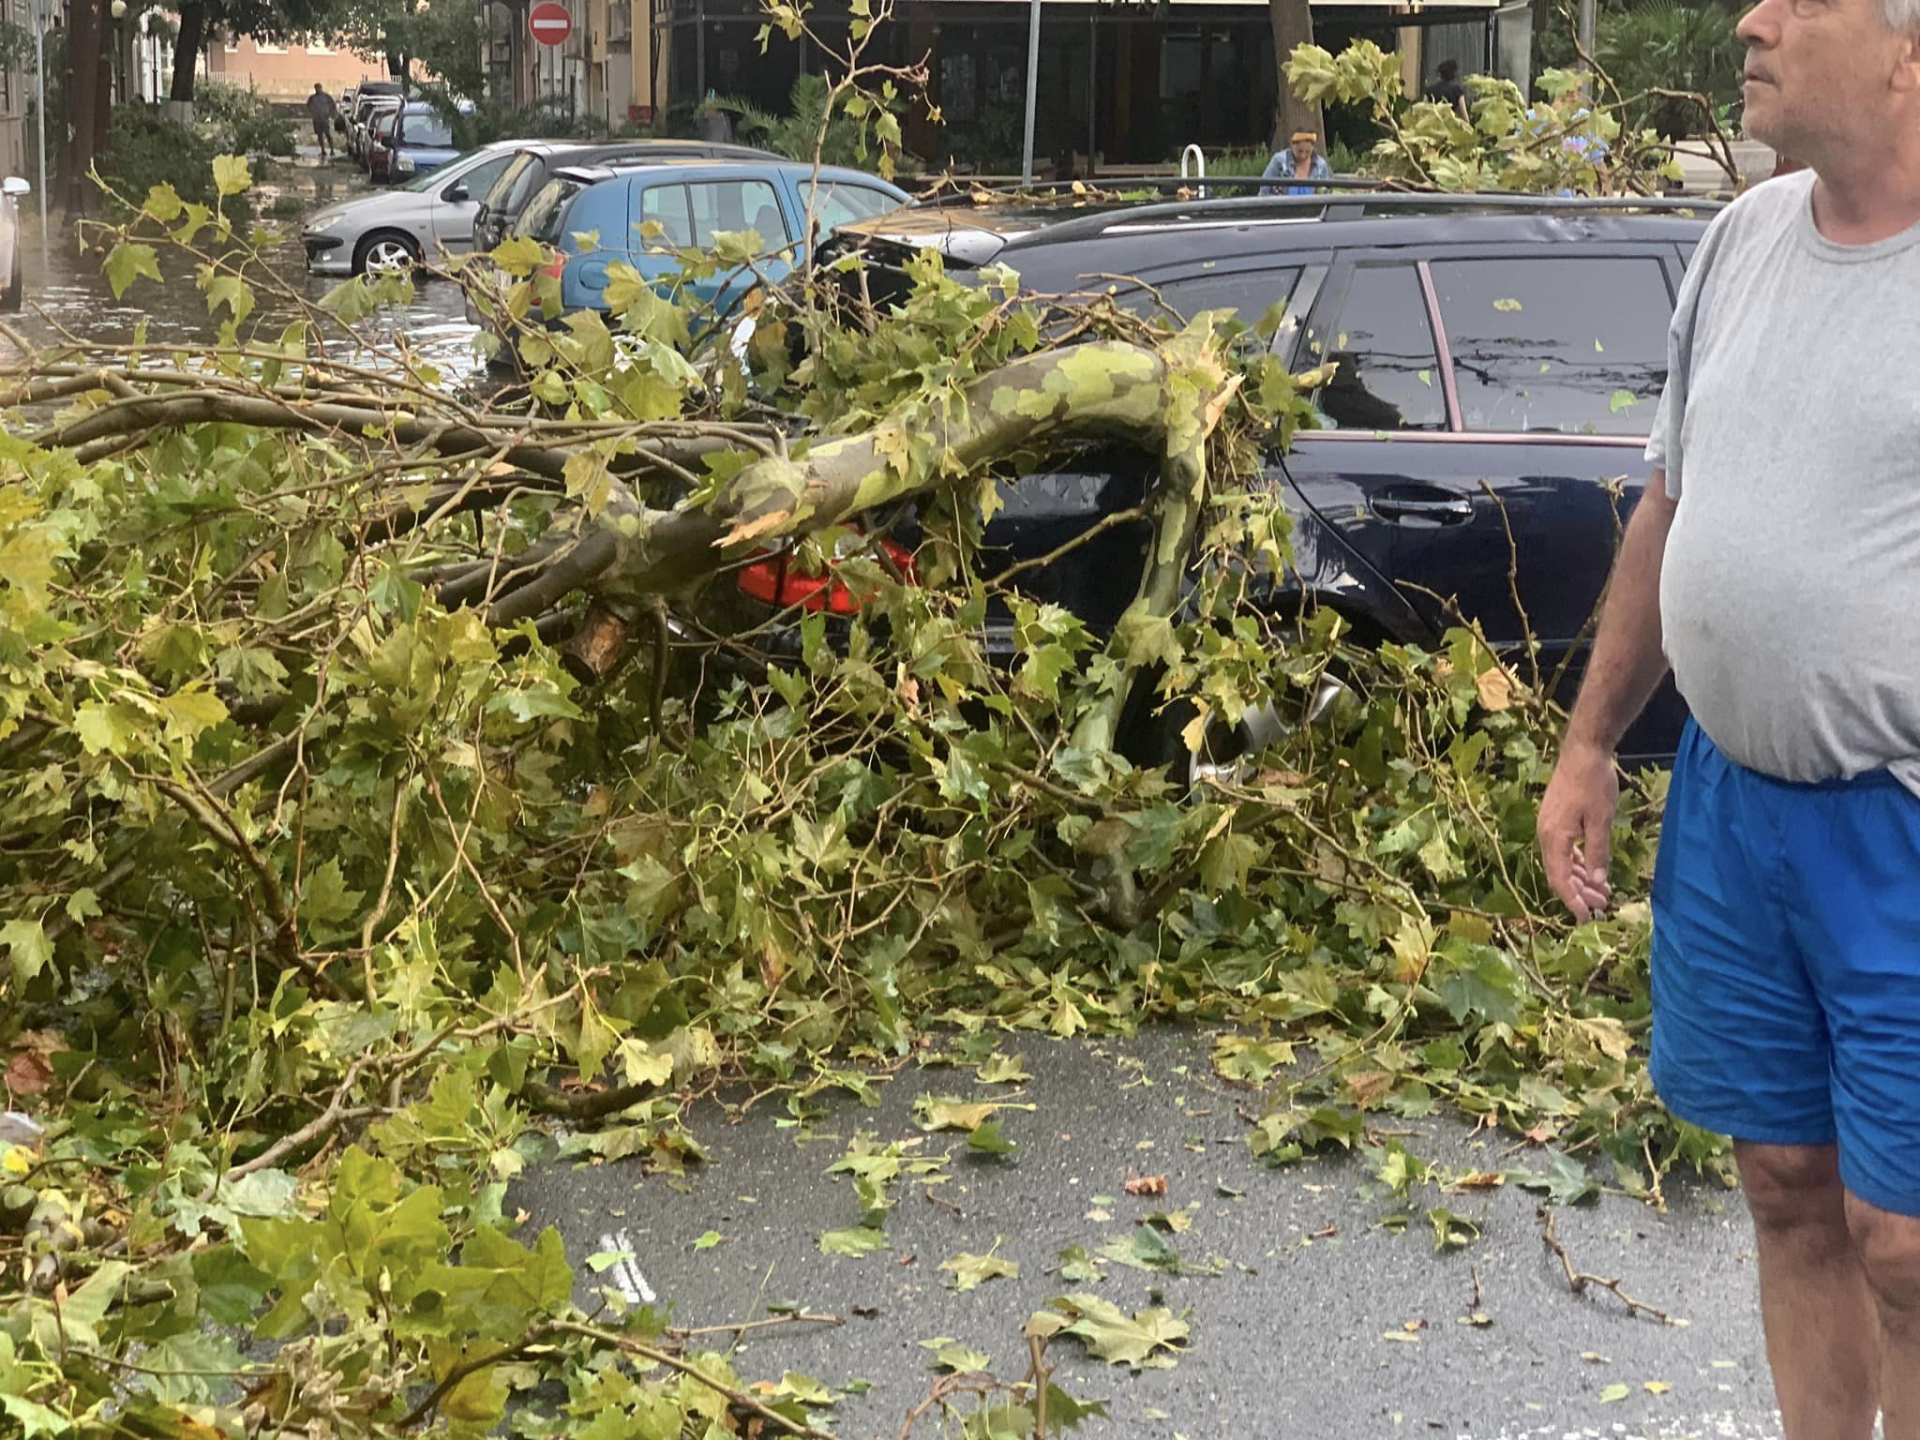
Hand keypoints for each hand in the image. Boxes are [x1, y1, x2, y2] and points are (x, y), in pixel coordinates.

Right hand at [1538, 739, 1619, 921]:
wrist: (1583, 751)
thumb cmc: (1593, 783)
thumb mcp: (1600, 820)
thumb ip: (1598, 853)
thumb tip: (1598, 883)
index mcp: (1554, 838)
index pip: (1559, 879)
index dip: (1573, 901)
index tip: (1587, 918)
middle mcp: (1546, 835)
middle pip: (1560, 874)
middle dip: (1580, 892)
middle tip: (1605, 905)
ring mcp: (1550, 827)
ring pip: (1563, 863)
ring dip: (1581, 878)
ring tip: (1603, 891)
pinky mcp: (1557, 820)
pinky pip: (1565, 850)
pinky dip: (1579, 863)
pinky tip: (1593, 870)